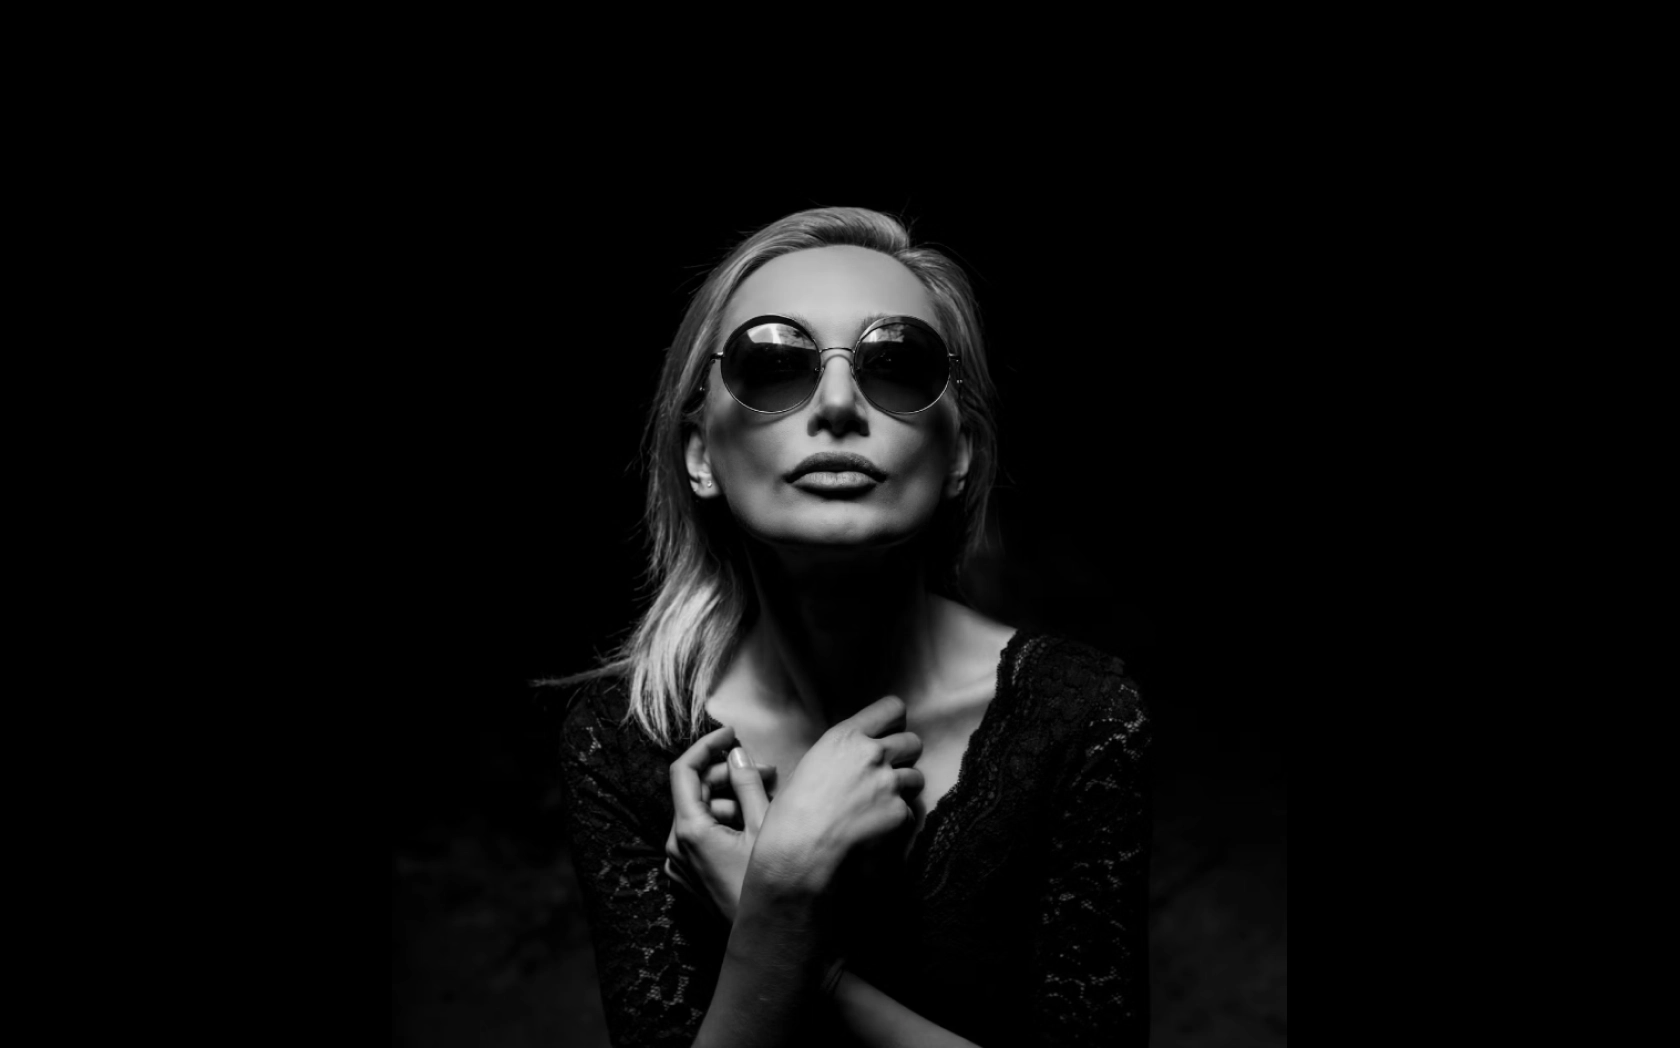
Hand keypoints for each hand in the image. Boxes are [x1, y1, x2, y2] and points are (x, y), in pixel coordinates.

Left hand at [665, 724, 777, 924]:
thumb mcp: (765, 828)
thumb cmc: (770, 888)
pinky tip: (753, 824)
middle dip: (728, 775)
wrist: (768, 942)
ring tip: (768, 800)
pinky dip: (723, 824)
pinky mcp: (689, 879)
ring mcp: (680, 866)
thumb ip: (747, 784)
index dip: (706, 745)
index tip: (731, 734)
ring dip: (730, 800)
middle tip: (768, 771)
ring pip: (700, 815)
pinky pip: (700, 838)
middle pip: (694, 792)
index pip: (683, 771)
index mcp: (689, 831)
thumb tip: (737, 754)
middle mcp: (676, 847)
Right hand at [751, 695, 924, 894]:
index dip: (894, 721)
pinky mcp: (899, 812)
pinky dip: (898, 820)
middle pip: (912, 742)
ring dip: (904, 789)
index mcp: (846, 737)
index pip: (892, 708)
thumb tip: (845, 754)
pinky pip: (910, 811)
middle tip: (887, 773)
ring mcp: (888, 783)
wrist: (798, 851)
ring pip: (916, 777)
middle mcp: (872, 754)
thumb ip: (836, 753)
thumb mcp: (807, 766)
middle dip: (904, 756)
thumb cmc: (791, 813)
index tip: (889, 733)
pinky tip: (876, 829)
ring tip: (880, 805)